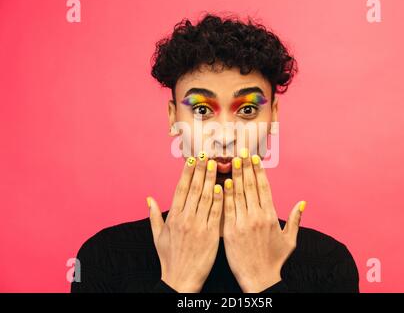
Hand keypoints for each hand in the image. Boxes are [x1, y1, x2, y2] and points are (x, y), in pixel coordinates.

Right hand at [147, 153, 222, 291]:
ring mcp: (198, 226)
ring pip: (206, 198)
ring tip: (216, 164)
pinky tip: (223, 186)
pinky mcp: (211, 235)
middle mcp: (185, 219)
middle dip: (200, 170)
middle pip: (193, 189)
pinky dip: (220, 199)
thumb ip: (154, 216)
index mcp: (173, 218)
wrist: (180, 280)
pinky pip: (216, 213)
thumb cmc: (169, 258)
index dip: (186, 173)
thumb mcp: (158, 237)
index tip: (191, 159)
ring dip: (211, 179)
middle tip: (206, 154)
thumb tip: (149, 198)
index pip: (180, 190)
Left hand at [222, 148, 305, 292]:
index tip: (254, 158)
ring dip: (234, 175)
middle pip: (251, 186)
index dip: (259, 171)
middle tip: (240, 151)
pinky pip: (227, 209)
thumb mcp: (289, 240)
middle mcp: (258, 216)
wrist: (260, 279)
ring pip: (238, 194)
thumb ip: (296, 219)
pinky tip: (222, 182)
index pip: (264, 188)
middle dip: (245, 167)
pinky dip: (225, 194)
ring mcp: (243, 223)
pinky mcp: (231, 231)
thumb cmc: (275, 260)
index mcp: (271, 216)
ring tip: (230, 160)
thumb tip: (303, 203)